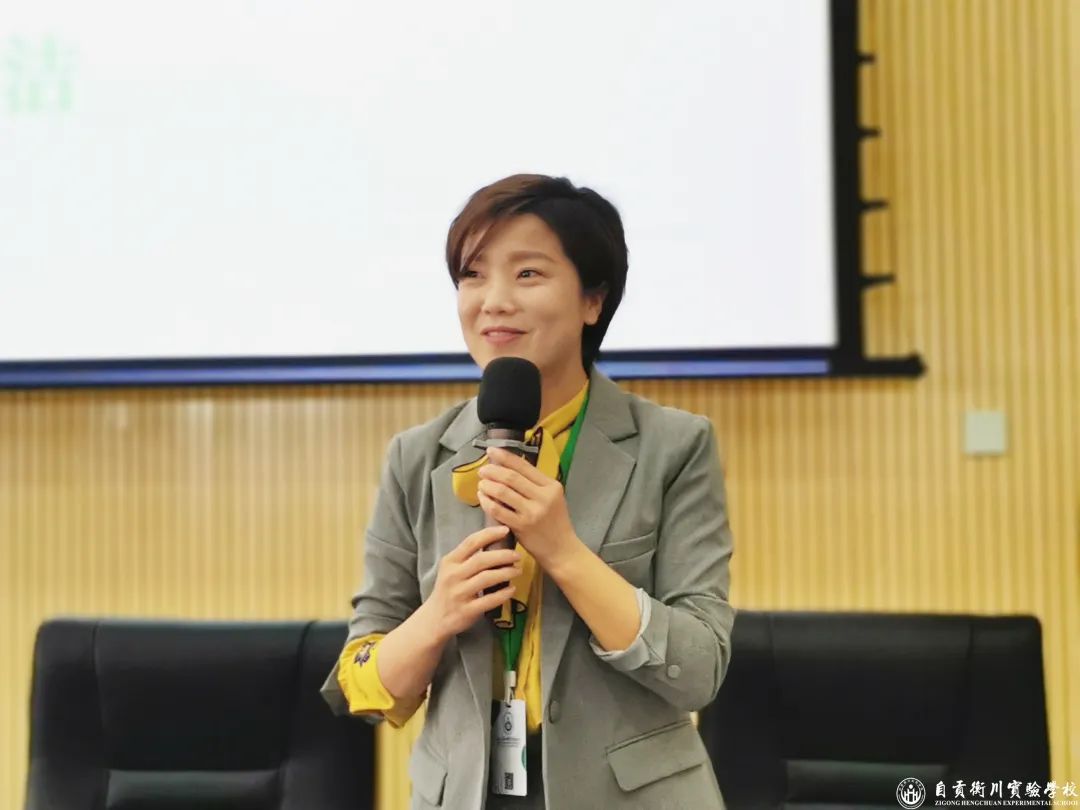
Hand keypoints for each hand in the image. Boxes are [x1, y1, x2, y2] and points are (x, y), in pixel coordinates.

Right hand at [426, 525, 521, 641]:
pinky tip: (512, 589)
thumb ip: (467, 556)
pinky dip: (503, 594)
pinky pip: (489, 600)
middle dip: (503, 555)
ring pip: (487, 578)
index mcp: (450, 561)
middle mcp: (453, 576)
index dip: (490, 534)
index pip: (471, 542)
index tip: (506, 530)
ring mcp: (459, 594)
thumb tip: (494, 540)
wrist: (434, 618)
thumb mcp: (451, 569)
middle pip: (482, 560)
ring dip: (506, 573)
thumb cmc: (447, 589)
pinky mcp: (467, 610)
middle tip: (517, 555)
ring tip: (518, 570)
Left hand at [476, 446, 582, 570]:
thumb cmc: (555, 523)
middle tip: (482, 470)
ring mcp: (532, 512)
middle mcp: (543, 497)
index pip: (524, 466)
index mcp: (552, 486)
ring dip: (488, 485)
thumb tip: (509, 467)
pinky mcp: (522, 527)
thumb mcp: (552, 499)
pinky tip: (482, 498)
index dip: (505, 457)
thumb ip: (535, 485)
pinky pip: (499, 511)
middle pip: (511, 477)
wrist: (562, 550)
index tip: (491, 450)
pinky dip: (487, 502)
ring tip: (481, 483)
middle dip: (492, 470)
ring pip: (503, 492)